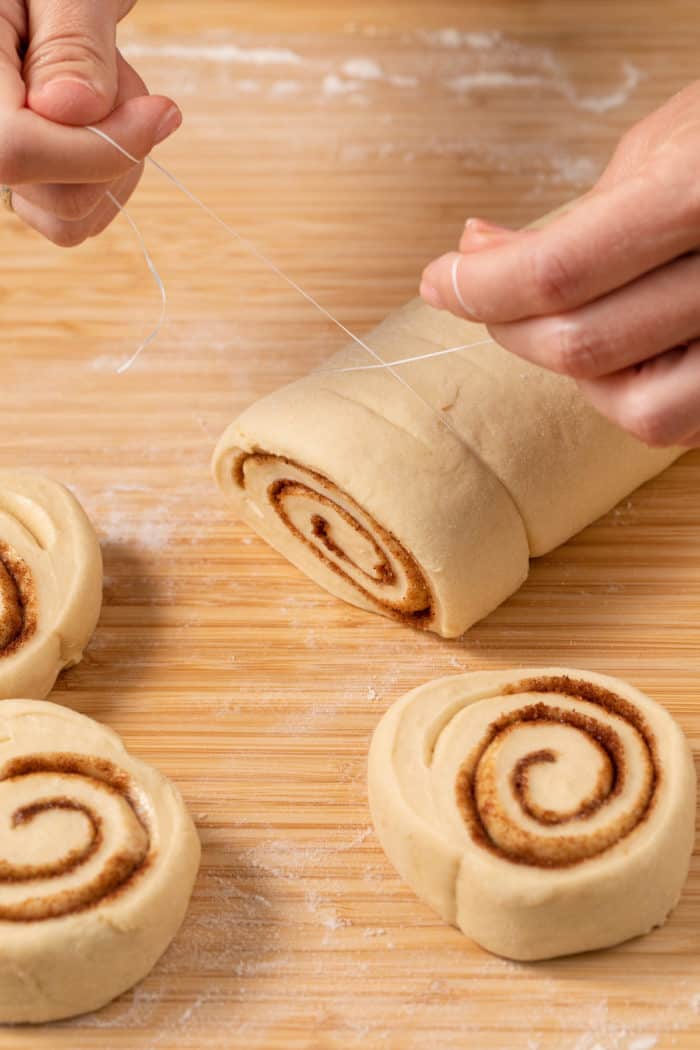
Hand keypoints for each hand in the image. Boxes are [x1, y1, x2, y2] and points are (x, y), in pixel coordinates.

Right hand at [0, 0, 180, 244]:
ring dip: (119, 161)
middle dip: (117, 147)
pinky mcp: (30, 188)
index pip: (16, 152)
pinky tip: (104, 122)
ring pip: (73, 218)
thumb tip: (74, 108)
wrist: (50, 4)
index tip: (160, 111)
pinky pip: (80, 217)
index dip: (99, 148)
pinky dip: (112, 176)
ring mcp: (4, 167)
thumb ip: (72, 41)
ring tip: (104, 91)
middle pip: (59, 200)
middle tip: (116, 79)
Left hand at [420, 82, 699, 447]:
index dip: (479, 285)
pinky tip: (622, 345)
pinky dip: (628, 393)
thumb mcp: (662, 149)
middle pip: (584, 346)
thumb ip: (575, 216)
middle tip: (483, 290)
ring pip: (633, 407)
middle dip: (509, 325)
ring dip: (574, 370)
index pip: (558, 273)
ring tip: (565, 315)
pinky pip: (678, 422)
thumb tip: (480, 252)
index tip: (441, 279)